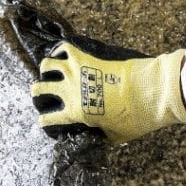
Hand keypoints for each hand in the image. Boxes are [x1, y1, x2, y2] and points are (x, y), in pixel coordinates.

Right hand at [31, 41, 185, 143]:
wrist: (148, 92)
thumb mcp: (118, 135)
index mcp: (76, 113)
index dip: (44, 120)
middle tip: (39, 92)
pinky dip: (61, 49)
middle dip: (37, 92)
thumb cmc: (135, 117)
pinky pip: (66, 49)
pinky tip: (62, 52)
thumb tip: (101, 136)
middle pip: (41, 89)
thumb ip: (105, 136)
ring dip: (46, 68)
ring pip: (47, 65)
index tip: (42, 120)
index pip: (51, 118)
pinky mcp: (86, 58)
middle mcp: (70, 91)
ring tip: (47, 70)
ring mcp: (76, 72)